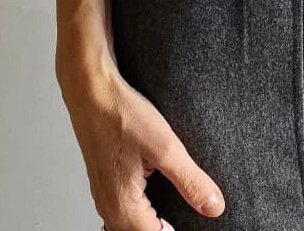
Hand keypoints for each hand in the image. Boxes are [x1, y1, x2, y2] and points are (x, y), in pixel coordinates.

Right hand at [58, 58, 225, 228]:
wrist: (90, 88)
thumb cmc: (121, 114)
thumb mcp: (166, 148)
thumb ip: (191, 181)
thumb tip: (213, 207)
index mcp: (123, 208)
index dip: (178, 230)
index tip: (197, 220)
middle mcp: (109, 206)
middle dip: (163, 226)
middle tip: (188, 213)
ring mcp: (104, 193)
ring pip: (130, 223)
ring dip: (151, 219)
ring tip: (174, 206)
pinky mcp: (105, 178)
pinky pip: (124, 207)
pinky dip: (142, 207)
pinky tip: (156, 190)